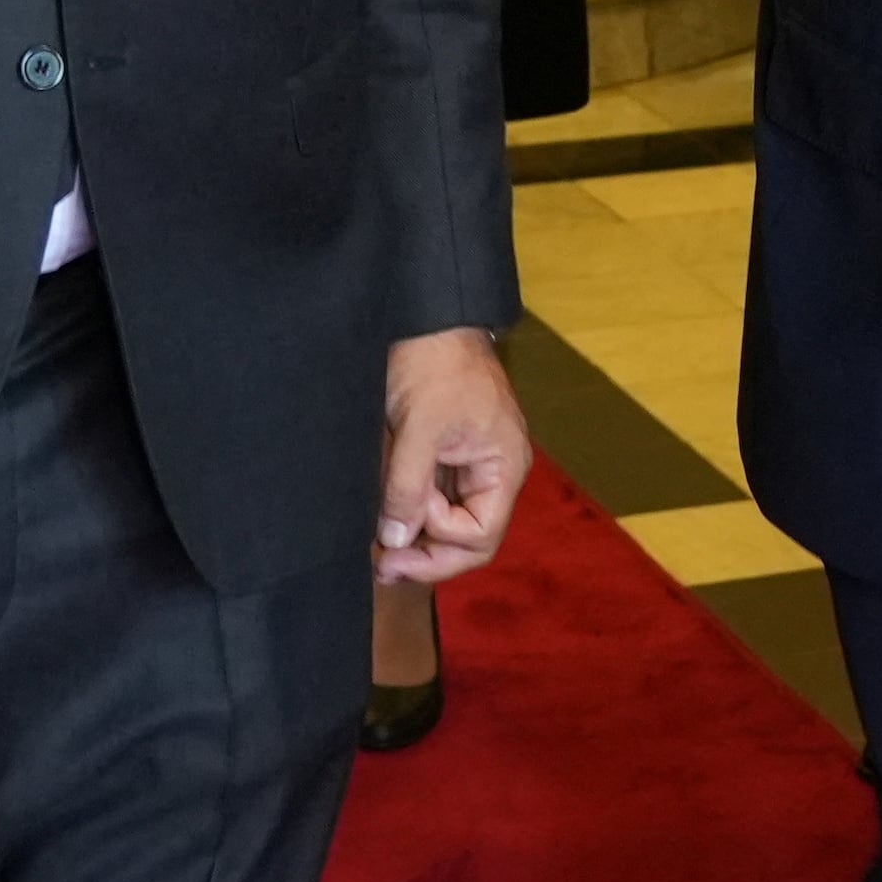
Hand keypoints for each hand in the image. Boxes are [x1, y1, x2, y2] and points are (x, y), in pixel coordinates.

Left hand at [376, 327, 530, 587]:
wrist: (427, 314)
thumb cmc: (435, 362)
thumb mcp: (419, 427)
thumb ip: (408, 486)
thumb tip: (396, 540)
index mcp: (503, 467)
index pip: (480, 535)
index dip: (440, 540)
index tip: (404, 517)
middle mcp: (493, 472)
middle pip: (467, 537)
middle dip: (426, 554)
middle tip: (382, 566)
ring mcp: (469, 464)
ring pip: (448, 521)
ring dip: (416, 535)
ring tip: (378, 547)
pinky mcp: (445, 453)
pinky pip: (435, 497)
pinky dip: (410, 510)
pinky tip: (385, 517)